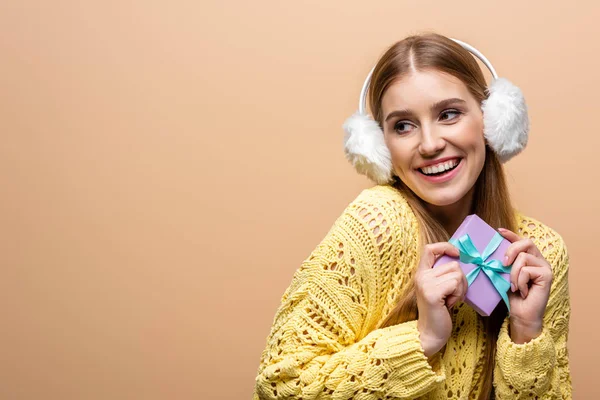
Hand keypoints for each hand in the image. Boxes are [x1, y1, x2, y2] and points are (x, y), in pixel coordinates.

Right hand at [415, 242, 466, 357]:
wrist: (430, 334)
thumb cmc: (438, 312)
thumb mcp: (438, 289)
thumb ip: (443, 275)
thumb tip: (461, 260)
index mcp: (421, 273)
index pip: (429, 248)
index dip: (446, 246)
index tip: (457, 254)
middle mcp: (421, 276)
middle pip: (452, 264)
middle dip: (461, 279)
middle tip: (454, 294)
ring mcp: (425, 283)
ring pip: (457, 273)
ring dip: (460, 288)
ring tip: (451, 300)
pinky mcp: (433, 293)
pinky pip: (456, 283)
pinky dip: (458, 294)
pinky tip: (450, 304)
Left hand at [498, 228, 552, 342]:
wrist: (521, 315)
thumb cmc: (512, 296)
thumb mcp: (504, 275)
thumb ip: (504, 263)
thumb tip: (489, 253)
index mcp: (530, 258)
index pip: (522, 241)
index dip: (511, 234)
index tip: (498, 231)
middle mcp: (540, 260)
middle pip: (526, 243)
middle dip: (511, 250)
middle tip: (503, 264)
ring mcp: (545, 267)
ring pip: (523, 258)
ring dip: (513, 273)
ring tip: (514, 286)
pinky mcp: (547, 275)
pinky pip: (527, 270)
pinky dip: (520, 281)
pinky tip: (522, 291)